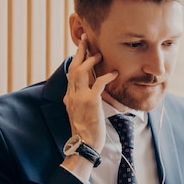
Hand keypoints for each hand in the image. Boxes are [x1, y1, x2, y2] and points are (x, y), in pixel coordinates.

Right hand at [63, 34, 117, 153]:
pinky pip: (98, 84)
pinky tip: (114, 73)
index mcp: (69, 96)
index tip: (81, 49)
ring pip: (81, 72)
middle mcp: (71, 94)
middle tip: (86, 39)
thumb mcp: (80, 113)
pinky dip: (106, 76)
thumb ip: (82, 100)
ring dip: (90, 61)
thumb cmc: (86, 131)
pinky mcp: (90, 102)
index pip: (71, 73)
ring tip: (99, 54)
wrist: (84, 144)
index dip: (76, 60)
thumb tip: (91, 92)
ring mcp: (79, 97)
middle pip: (73, 67)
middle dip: (79, 52)